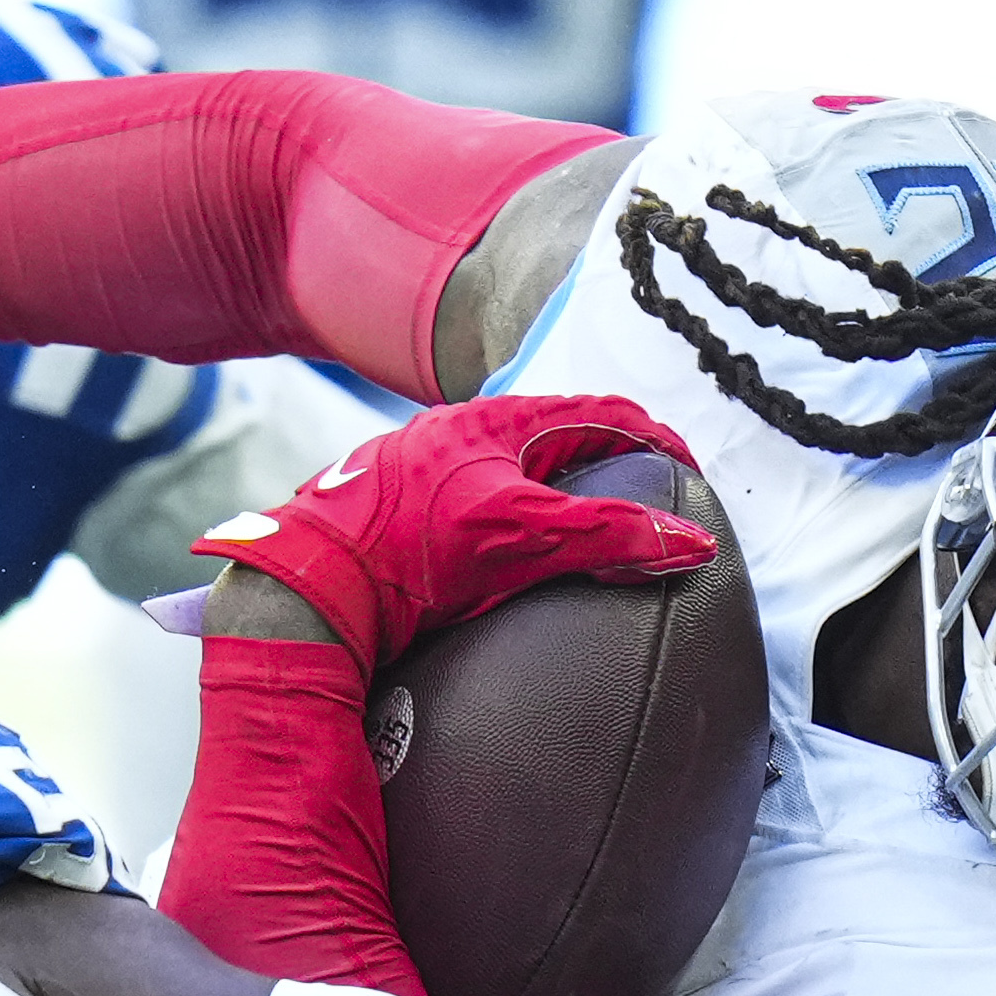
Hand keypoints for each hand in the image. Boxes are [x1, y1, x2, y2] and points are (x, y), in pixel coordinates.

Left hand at [187, 394, 718, 673]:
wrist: (307, 583)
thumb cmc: (408, 549)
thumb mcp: (522, 538)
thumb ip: (607, 538)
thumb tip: (689, 544)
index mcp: (493, 423)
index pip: (598, 413)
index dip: (653, 438)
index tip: (685, 468)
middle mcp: (456, 437)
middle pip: (553, 439)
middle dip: (602, 462)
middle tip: (640, 497)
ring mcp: (423, 476)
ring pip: (508, 473)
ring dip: (550, 495)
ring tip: (580, 532)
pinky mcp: (396, 517)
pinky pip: (470, 510)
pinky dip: (505, 527)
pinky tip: (503, 564)